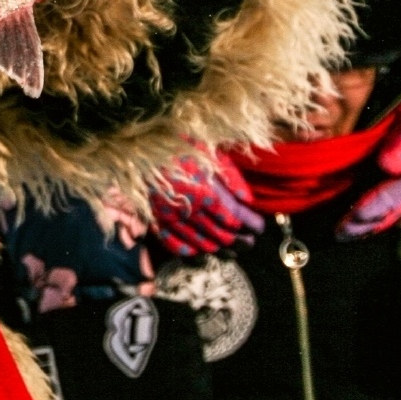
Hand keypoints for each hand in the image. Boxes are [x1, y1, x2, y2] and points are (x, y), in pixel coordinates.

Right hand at [148, 152, 263, 257]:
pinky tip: (201, 253)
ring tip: (233, 251)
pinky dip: (192, 253)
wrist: (141, 148)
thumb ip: (232, 178)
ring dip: (221, 251)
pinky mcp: (157, 221)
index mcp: (206, 194)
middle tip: (250, 243)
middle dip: (240, 242)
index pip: (235, 219)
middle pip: (222, 237)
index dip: (251, 225)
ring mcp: (173, 219)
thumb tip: (249, 201)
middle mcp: (191, 211)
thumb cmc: (179, 146)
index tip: (259, 227)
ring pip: (203, 245)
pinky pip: (176, 246)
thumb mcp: (210, 153)